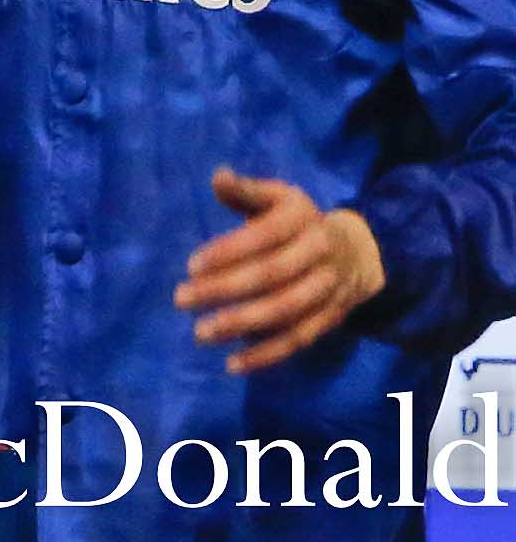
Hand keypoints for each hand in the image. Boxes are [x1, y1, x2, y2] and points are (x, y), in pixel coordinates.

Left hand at [180, 167, 383, 373]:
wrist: (360, 252)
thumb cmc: (300, 222)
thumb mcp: (279, 198)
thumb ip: (246, 192)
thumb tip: (218, 177)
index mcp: (302, 220)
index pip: (263, 237)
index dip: (228, 251)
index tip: (189, 265)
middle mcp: (320, 255)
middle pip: (271, 276)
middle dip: (224, 290)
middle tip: (181, 299)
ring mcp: (328, 290)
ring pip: (285, 312)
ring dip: (241, 325)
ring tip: (200, 333)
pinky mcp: (330, 319)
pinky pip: (299, 340)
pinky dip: (267, 355)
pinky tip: (232, 364)